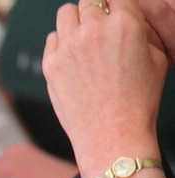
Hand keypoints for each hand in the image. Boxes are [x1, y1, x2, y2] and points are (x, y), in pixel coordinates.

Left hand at [42, 0, 167, 177]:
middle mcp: (93, 30)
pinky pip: (52, 39)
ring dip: (75, 22)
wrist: (111, 134)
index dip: (117, 10)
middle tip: (100, 33)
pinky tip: (71, 58)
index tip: (116, 20)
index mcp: (125, 24)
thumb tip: (126, 20)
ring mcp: (68, 46)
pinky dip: (61, 43)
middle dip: (96, 14)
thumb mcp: (157, 59)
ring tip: (83, 40)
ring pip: (66, 14)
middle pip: (90, 2)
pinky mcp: (50, 64)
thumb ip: (139, 32)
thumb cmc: (138, 101)